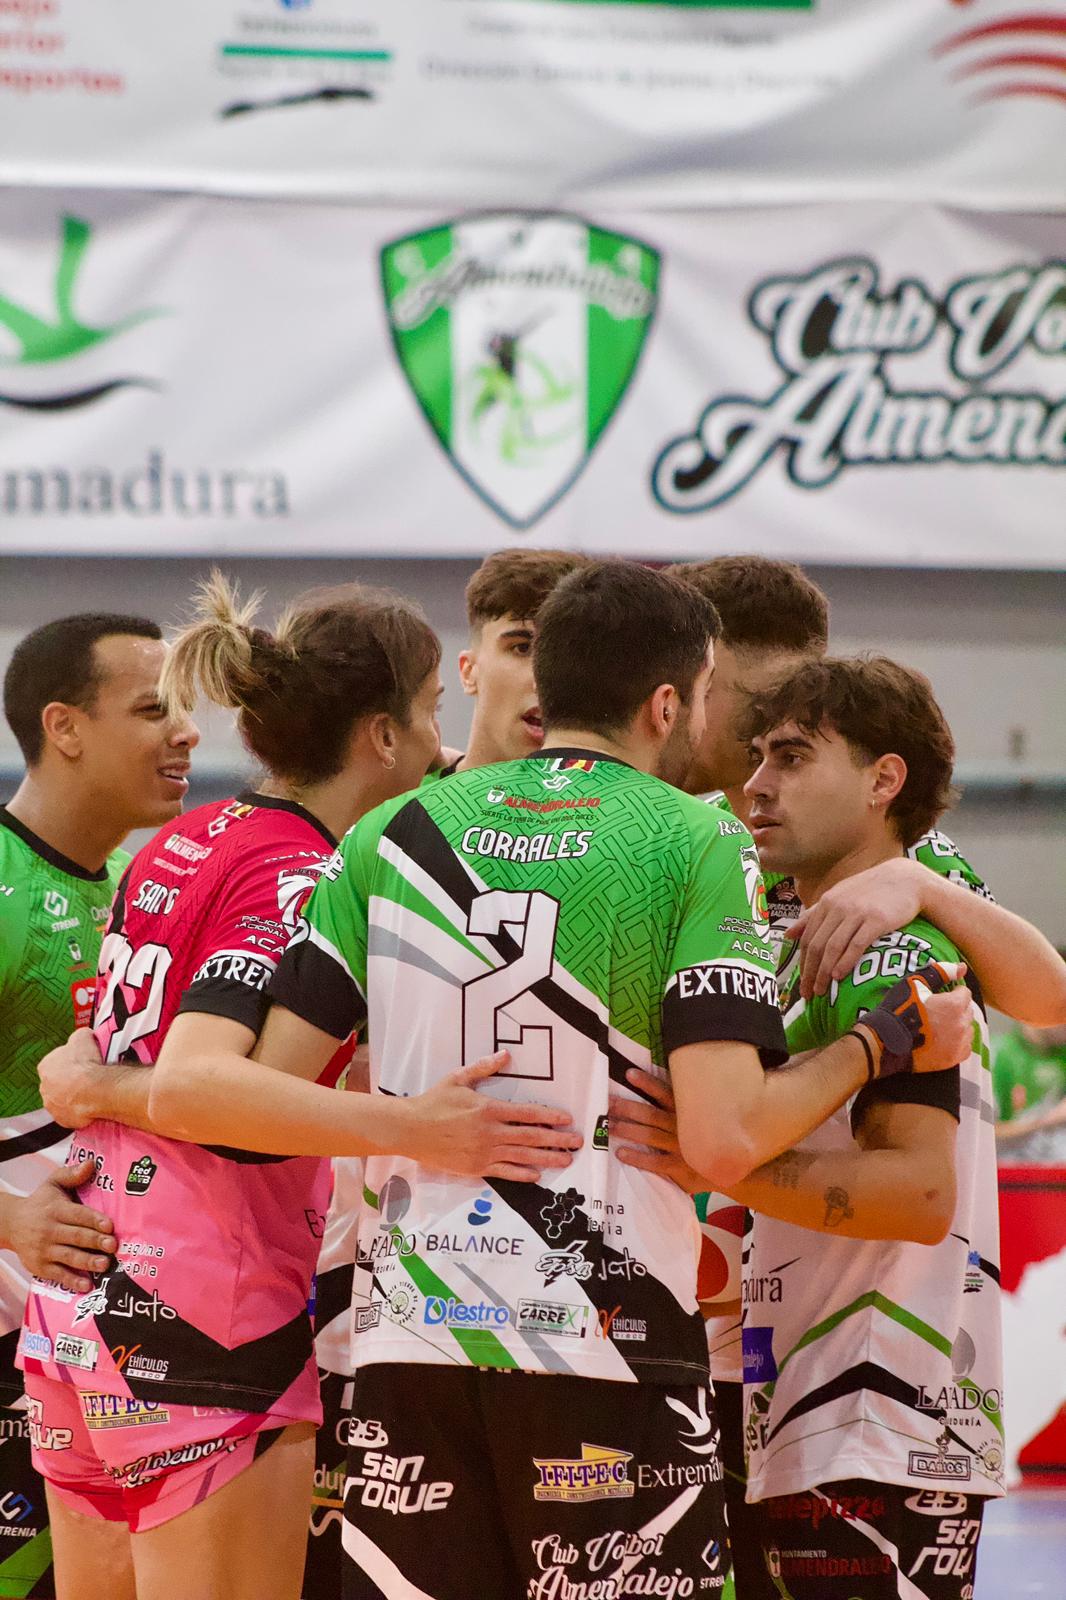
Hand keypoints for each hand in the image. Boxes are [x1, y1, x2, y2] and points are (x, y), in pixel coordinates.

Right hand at [4, 1160, 115, 1292]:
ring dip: (87, 1262)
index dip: (94, 1220)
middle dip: (95, 1242)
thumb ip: (71, 1174)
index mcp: (56, 1210)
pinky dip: (71, 1281)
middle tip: (113, 1246)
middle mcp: (50, 1230)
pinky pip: (57, 1275)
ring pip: (68, 1257)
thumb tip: (91, 1163)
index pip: (78, 1215)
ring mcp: (44, 1250)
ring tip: (105, 1264)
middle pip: (76, 1236)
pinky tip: (86, 1285)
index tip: (110, 1226)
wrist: (10, 1224)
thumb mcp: (53, 1184)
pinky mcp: (39, 1266)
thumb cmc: (40, 1202)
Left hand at [38, 1028, 108, 1128]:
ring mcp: (51, 1105)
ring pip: (62, 1099)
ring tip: (91, 1091)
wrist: (94, 1090)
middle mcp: (44, 1087)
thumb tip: (83, 1036)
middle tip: (86, 1077)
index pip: (54, 1062)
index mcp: (45, 1066)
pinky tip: (91, 1103)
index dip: (69, 1062)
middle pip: (57, 1082)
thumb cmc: (86, 1064)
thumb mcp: (83, 1036)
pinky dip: (80, 1109)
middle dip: (69, 1080)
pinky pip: (71, 1113)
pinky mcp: (62, 1120)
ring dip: (73, 1096)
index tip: (81, 1063)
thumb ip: (79, 1036)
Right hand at [393, 1052, 582, 1180]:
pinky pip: (504, 1172)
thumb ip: (484, 1068)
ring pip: (522, 1157)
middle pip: (531, 1137)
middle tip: (578, 1143)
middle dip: (557, 1140)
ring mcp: (484, 1152)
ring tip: (566, 1160)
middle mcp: (490, 1132)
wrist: (410, 1130)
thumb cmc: (434, 1102)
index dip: (550, 1116)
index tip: (567, 1119)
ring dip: (546, 1159)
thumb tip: (506, 1055)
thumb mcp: (458, 1078)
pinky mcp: (475, 1168)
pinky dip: (522, 1175)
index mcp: (488, 1109)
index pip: (527, 1113)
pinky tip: (536, 1176)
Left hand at [609, 1068, 706, 1193]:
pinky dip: (638, 1158)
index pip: (665, 1092)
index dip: (647, 1083)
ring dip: (628, 1130)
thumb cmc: (713, 1137)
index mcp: (688, 1111)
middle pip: (651, 1114)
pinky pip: (656, 1162)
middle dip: (628, 1107)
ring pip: (650, 1136)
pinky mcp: (680, 1167)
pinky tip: (621, 1153)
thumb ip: (687, 1103)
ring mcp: (681, 1147)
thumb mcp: (704, 1116)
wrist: (735, 1168)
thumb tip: (671, 1080)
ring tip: (609, 1125)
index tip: (629, 1073)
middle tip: (608, 1102)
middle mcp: (683, 1126)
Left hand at [793, 859, 926, 997]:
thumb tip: (787, 934)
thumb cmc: (871, 891)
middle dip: (810, 973)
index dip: (803, 963)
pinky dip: (845, 961)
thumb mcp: (839, 896)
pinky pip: (856, 944)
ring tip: (822, 990)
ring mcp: (857, 913)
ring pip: (833, 947)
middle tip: (809, 994)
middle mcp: (838, 907)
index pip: (808, 937)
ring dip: (824, 972)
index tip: (801, 984)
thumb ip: (813, 914)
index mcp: (827, 902)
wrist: (907, 880)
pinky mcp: (877, 920)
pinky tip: (839, 976)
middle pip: (817, 945)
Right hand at [860, 962, 971, 1075]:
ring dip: (957, 1025)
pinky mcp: (954, 1058)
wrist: (886, 1041)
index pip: (964, 992)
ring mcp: (959, 1043)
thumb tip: (962, 967)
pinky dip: (957, 1042)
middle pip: (967, 1010)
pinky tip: (941, 1040)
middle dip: (955, 1008)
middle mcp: (961, 1024)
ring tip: (937, 1026)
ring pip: (967, 1028)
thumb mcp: (915, 983)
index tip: (937, 997)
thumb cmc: (899, 1009)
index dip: (951, 992)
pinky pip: (965, 1047)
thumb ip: (941, 973)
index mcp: (954, 1004)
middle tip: (935, 1011)